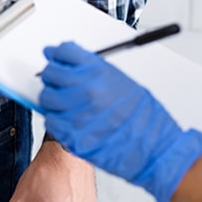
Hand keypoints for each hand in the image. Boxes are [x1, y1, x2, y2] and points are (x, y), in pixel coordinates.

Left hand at [39, 42, 201, 201]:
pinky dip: (56, 120)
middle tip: (61, 83)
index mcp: (99, 73)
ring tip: (68, 105)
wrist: (154, 148)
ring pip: (46, 98)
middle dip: (53, 76)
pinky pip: (51, 121)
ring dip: (53, 100)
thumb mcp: (122, 82)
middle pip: (51, 74)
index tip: (56, 58)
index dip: (58, 54)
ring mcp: (76, 113)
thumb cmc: (143, 118)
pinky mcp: (71, 135)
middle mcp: (85, 90)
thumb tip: (68, 60)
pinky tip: (70, 120)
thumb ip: (92, 69)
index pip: (64, 52)